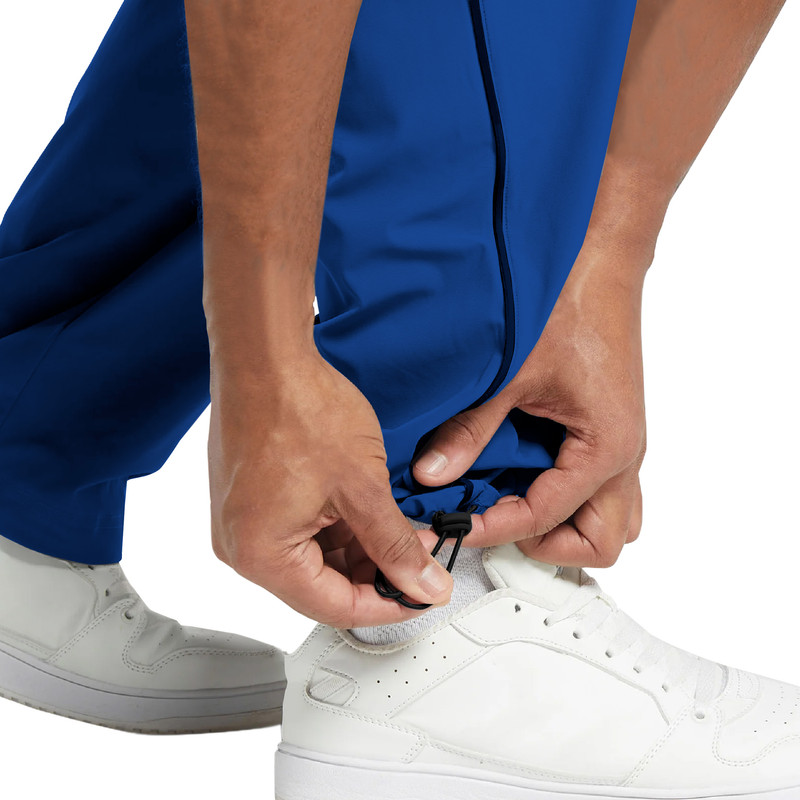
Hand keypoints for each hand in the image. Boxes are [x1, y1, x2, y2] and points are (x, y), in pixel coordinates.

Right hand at [208, 352, 452, 626]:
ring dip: (358, 549)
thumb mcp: (363, 487)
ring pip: (312, 558)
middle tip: (417, 557)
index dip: (388, 606)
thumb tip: (423, 584)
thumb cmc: (298, 407)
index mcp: (260, 555)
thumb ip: (396, 544)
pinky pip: (297, 530)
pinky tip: (367, 510)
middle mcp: (241, 545)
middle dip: (375, 574)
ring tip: (399, 528)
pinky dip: (335, 526)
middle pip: (320, 585)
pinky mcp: (249, 498)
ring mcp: (242, 520)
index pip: (335, 607)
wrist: (264, 354)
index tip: (422, 595)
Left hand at [413, 244, 646, 567]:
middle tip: (497, 524)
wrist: (599, 261)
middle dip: (547, 546)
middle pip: (600, 542)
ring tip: (516, 507)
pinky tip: (530, 473)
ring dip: (568, 526)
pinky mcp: (613, 427)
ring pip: (614, 519)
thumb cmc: (568, 306)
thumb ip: (469, 430)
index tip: (456, 525)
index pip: (545, 517)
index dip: (495, 528)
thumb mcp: (509, 376)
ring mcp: (623, 443)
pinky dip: (573, 497)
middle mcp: (624, 454)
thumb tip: (432, 474)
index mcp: (604, 447)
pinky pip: (606, 487)